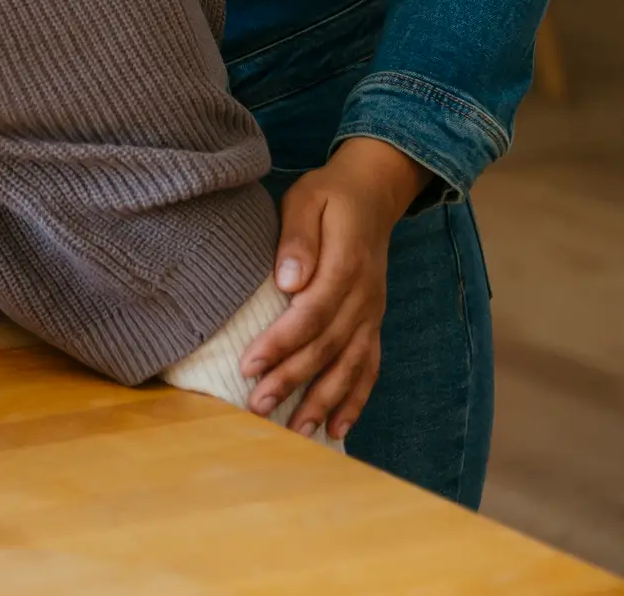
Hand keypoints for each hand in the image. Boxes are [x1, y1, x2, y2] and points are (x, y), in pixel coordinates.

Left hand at [240, 137, 428, 440]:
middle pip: (327, 347)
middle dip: (292, 380)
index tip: (248, 365)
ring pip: (350, 366)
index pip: (310, 314)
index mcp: (346, 266)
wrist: (375, 193)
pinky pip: (370, 367)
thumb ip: (297, 239)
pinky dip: (356, 400)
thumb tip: (288, 280)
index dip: (281, 342)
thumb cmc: (329, 196)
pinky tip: (339, 429)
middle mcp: (364, 298)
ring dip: (325, 401)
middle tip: (257, 407)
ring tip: (298, 431)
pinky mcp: (373, 323)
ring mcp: (372, 314)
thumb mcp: (307, 199)